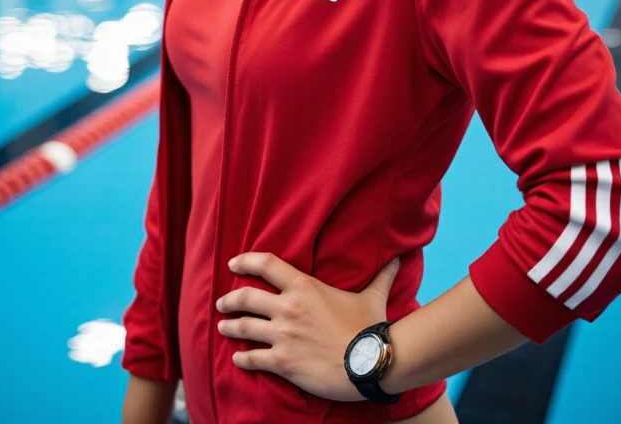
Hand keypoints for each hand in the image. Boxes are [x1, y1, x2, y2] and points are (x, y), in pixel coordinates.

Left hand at [214, 251, 400, 401]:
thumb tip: (398, 259)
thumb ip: (381, 276)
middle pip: (247, 297)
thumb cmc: (370, 327)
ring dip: (230, 327)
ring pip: (244, 327)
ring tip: (223, 328)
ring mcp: (283, 335)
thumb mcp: (373, 296)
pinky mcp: (283, 362)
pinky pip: (253, 358)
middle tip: (222, 302)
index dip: (246, 261)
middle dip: (230, 299)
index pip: (266, 264)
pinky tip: (237, 358)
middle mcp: (288, 307)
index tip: (233, 263)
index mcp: (304, 286)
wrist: (370, 362)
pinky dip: (242, 358)